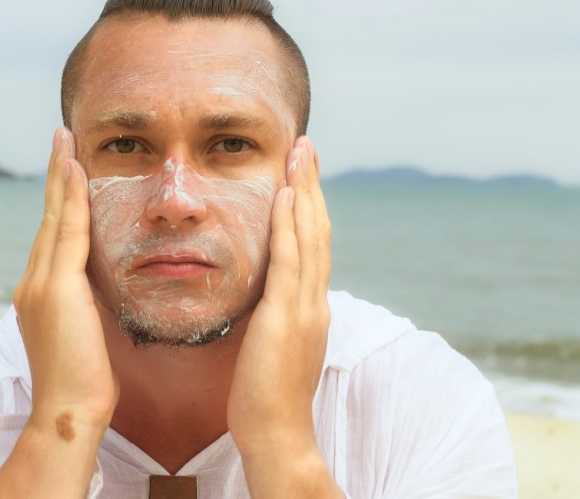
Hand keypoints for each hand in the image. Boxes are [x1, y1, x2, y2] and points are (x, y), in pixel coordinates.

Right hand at [0, 128, 117, 497]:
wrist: (68, 412)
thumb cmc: (82, 384)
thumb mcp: (83, 335)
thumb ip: (84, 306)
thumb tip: (98, 292)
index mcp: (38, 293)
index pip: (52, 235)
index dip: (60, 200)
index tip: (67, 169)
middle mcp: (31, 281)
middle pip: (47, 217)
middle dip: (55, 175)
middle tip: (61, 137)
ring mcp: (39, 283)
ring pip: (54, 217)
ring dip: (61, 175)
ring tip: (66, 140)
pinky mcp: (55, 287)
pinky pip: (68, 230)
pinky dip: (72, 197)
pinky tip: (76, 170)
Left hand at [228, 136, 341, 496]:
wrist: (275, 434)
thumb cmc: (264, 395)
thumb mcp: (271, 344)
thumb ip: (272, 315)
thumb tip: (262, 295)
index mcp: (310, 306)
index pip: (313, 245)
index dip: (309, 205)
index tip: (301, 171)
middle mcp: (314, 300)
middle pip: (318, 229)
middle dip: (312, 184)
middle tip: (306, 145)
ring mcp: (305, 307)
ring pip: (310, 236)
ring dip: (305, 190)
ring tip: (300, 153)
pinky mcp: (286, 317)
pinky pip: (290, 261)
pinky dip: (290, 225)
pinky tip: (286, 195)